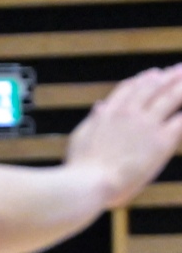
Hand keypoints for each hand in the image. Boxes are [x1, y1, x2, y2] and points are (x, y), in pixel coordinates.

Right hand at [66, 65, 181, 209]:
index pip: (129, 88)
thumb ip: (94, 120)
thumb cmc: (80, 168)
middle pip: (153, 87)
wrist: (88, 183)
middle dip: (168, 76)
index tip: (154, 74)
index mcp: (108, 113)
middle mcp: (129, 113)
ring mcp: (146, 125)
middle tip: (180, 68)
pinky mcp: (162, 140)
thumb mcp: (81, 138)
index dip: (143, 79)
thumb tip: (99, 105)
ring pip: (172, 97)